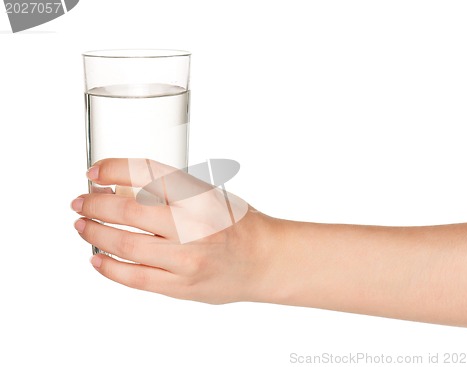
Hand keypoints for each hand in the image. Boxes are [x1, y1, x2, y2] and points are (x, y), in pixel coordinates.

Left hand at [71, 158, 280, 303]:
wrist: (265, 260)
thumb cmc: (238, 223)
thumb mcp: (211, 195)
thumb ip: (172, 193)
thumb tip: (119, 190)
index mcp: (201, 195)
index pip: (147, 172)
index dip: (113, 168)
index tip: (94, 171)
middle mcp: (194, 225)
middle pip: (127, 211)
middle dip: (94, 204)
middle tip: (80, 202)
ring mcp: (187, 258)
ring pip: (125, 245)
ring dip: (94, 233)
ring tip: (82, 226)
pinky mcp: (181, 286)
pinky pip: (135, 278)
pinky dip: (109, 267)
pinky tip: (97, 258)